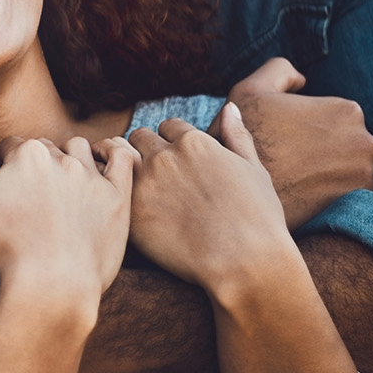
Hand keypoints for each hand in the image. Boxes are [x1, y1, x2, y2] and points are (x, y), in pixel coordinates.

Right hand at [0, 137, 133, 289]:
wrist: (51, 287)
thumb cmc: (4, 248)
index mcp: (26, 154)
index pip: (9, 147)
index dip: (0, 165)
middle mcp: (62, 158)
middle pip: (44, 149)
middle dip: (32, 165)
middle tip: (26, 194)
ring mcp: (94, 178)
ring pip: (79, 150)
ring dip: (68, 158)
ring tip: (59, 180)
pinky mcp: (118, 198)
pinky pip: (124, 159)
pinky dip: (114, 151)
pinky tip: (103, 158)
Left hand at [128, 104, 298, 291]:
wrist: (245, 264)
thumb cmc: (258, 220)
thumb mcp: (255, 170)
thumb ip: (237, 136)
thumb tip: (229, 108)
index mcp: (195, 142)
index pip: (169, 126)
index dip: (173, 141)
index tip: (178, 160)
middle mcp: (165, 156)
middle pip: (140, 138)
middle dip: (147, 150)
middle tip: (156, 174)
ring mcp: (145, 183)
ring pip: (122, 161)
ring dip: (129, 168)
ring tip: (140, 188)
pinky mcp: (131, 211)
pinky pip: (114, 191)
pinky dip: (119, 195)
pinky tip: (129, 208)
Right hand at [227, 57, 372, 228]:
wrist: (243, 193)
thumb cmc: (247, 139)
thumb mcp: (252, 89)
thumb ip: (280, 71)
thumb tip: (302, 80)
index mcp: (346, 110)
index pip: (336, 117)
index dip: (310, 127)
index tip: (289, 139)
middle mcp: (365, 140)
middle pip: (349, 142)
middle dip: (327, 149)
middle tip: (293, 160)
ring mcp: (367, 173)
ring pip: (354, 168)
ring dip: (335, 172)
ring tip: (301, 179)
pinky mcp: (360, 201)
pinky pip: (356, 194)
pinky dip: (338, 193)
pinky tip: (311, 193)